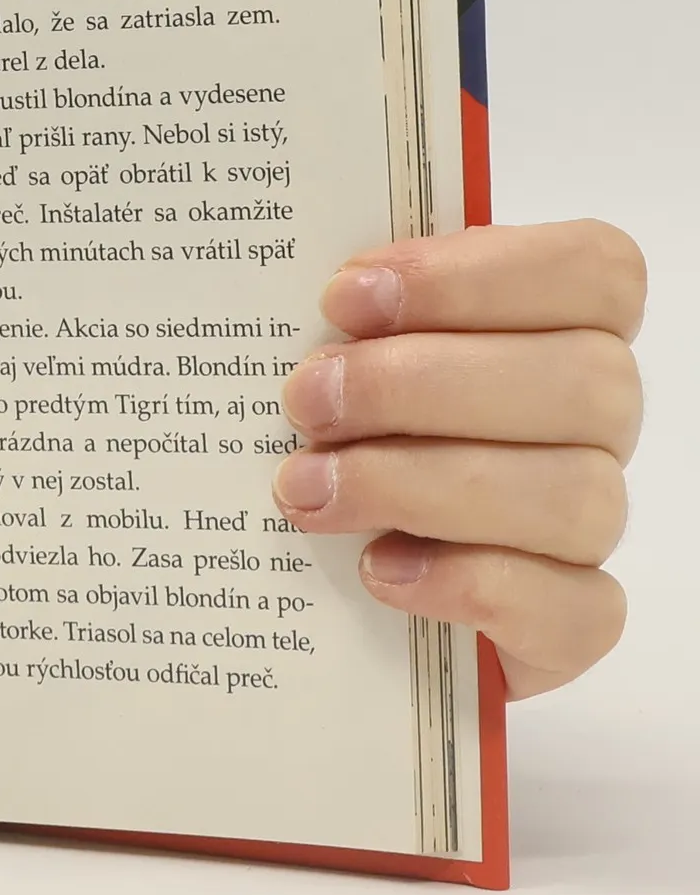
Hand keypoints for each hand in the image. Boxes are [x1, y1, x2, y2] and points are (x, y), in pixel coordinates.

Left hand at [274, 221, 642, 699]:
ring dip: (419, 485)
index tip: (344, 298)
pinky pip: (575, 609)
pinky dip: (470, 585)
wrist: (329, 571)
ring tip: (305, 490)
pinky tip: (377, 569)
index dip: (474, 276)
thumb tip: (301, 296)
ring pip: (575, 494)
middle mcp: (594, 421)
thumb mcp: (336, 353)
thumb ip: (348, 319)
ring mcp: (589, 523)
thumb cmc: (340, 428)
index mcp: (560, 325)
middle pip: (585, 381)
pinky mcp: (572, 623)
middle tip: (304, 402)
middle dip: (420, 385)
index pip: (593, 271)